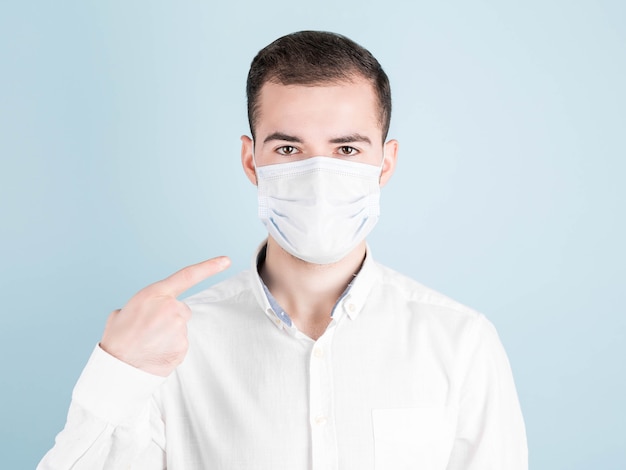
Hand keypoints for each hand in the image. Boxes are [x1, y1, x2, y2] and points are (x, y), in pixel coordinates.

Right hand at [100, 256, 230, 375]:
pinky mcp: (183, 346)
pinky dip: (170, 348)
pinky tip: (156, 352)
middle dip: (170, 317)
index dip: (209, 267)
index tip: (226, 261)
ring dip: (169, 334)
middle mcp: (170, 307)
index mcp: (154, 294)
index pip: (187, 275)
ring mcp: (179, 328)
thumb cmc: (117, 339)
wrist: (117, 368)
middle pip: (182, 309)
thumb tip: (144, 310)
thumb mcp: (122, 312)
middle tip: (150, 330)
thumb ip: (142, 305)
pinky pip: (180, 343)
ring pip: (180, 328)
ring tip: (149, 343)